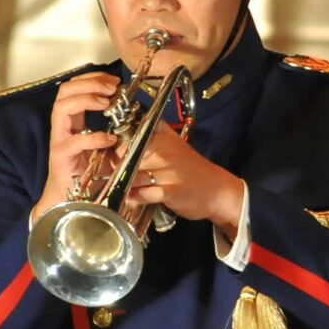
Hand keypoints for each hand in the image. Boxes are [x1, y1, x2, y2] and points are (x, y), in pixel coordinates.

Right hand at [32, 71, 124, 222]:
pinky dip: (93, 137)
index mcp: (72, 121)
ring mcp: (59, 141)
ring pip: (62, 107)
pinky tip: (109, 139)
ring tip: (106, 102)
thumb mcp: (108, 148)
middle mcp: (63, 127)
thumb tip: (138, 115)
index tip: (114, 80)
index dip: (93, 79)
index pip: (75, 88)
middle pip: (65, 91)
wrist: (72, 201)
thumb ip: (117, 131)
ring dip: (86, 99)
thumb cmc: (90, 175)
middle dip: (89, 83)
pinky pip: (74, 142)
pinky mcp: (61, 158)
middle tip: (111, 86)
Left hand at [116, 122, 245, 238]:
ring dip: (124, 184)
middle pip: (127, 157)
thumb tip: (125, 131)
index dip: (117, 148)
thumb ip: (154, 134)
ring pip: (133, 176)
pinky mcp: (171, 192)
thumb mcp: (175, 143)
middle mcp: (165, 152)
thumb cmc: (191, 168)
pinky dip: (136, 198)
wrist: (217, 190)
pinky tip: (133, 198)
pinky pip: (144, 194)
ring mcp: (169, 172)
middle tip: (114, 175)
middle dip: (117, 167)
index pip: (130, 137)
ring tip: (121, 187)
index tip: (111, 156)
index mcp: (163, 137)